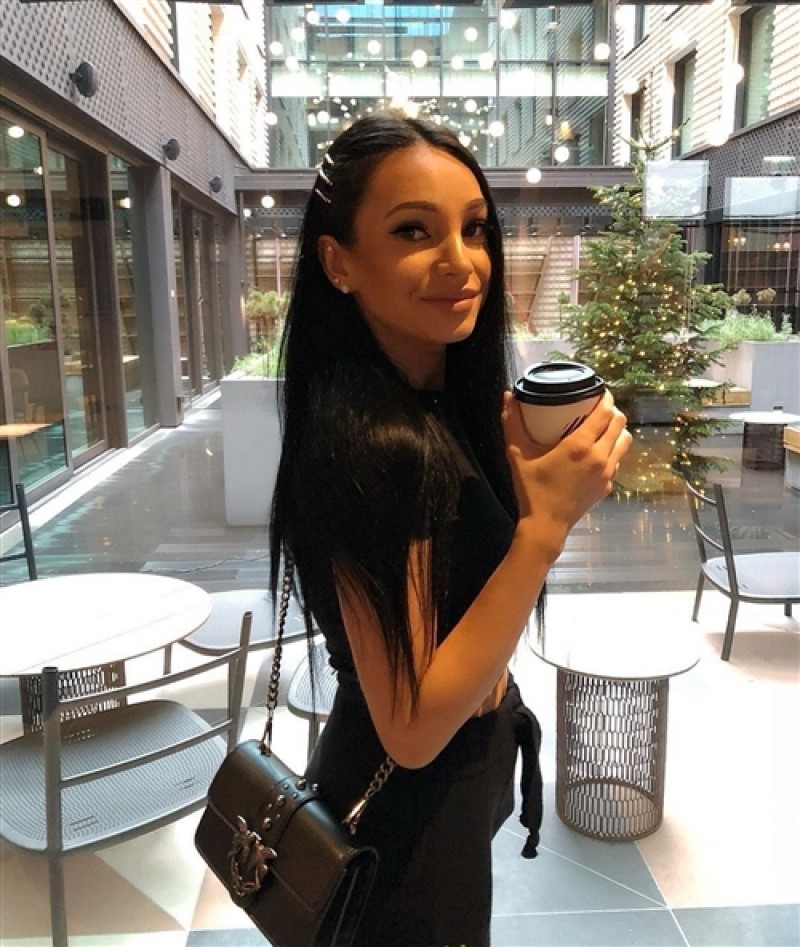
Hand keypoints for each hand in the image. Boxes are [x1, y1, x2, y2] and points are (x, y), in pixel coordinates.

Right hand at [501, 390, 631, 534]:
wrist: (546, 525)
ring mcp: (607, 472)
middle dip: (612, 411)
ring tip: (603, 427)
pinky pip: (617, 459)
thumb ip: (512, 424)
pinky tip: (598, 451)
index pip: (605, 412)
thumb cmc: (531, 490)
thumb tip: (507, 396)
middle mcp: (599, 456)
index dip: (606, 397)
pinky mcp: (607, 485)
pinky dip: (612, 450)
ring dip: (617, 430)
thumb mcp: (517, 455)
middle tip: (598, 407)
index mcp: (580, 445)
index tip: (599, 390)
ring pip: (625, 441)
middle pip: (619, 423)